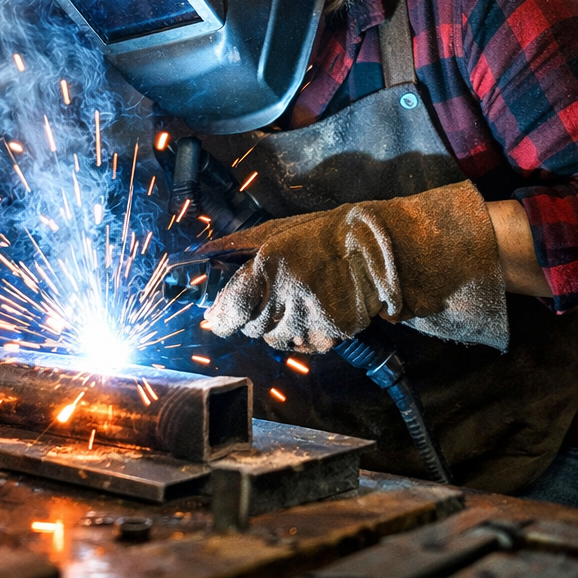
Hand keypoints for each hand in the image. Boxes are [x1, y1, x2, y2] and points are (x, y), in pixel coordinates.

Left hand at [201, 181, 508, 352]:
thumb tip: (197, 255)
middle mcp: (286, 299)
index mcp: (267, 268)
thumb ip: (233, 247)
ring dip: (275, 324)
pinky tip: (313, 308)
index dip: (220, 315)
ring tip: (295, 297)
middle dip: (251, 314)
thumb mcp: (274, 231)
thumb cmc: (323, 235)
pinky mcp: (329, 337)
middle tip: (270, 291)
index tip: (220, 312)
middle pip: (248, 329)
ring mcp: (310, 322)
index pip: (226, 314)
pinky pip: (299, 346)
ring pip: (272, 341)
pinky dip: (299, 333)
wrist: (380, 252)